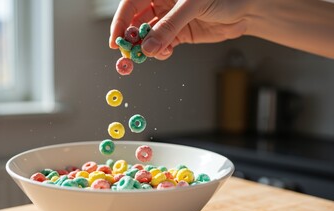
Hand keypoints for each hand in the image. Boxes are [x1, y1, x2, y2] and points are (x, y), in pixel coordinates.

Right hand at [109, 0, 249, 59]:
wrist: (247, 8)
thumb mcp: (192, 5)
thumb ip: (169, 26)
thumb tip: (148, 47)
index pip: (132, 4)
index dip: (120, 21)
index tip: (115, 39)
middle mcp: (161, 4)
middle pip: (136, 22)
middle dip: (131, 39)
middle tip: (128, 54)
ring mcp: (170, 20)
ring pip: (148, 37)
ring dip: (146, 48)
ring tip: (149, 55)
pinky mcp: (180, 35)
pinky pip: (163, 46)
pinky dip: (160, 52)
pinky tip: (164, 53)